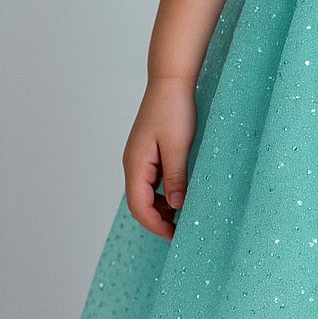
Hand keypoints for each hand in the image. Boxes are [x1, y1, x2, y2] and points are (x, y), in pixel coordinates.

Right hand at [122, 75, 198, 240]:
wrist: (171, 82)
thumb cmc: (174, 110)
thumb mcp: (178, 147)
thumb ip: (176, 178)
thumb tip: (177, 206)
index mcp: (136, 164)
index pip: (139, 206)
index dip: (155, 225)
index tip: (175, 236)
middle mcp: (134, 164)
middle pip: (140, 203)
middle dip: (158, 220)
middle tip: (181, 231)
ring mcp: (140, 158)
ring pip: (146, 193)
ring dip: (162, 207)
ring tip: (184, 216)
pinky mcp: (149, 152)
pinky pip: (153, 180)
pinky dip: (164, 192)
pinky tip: (181, 194)